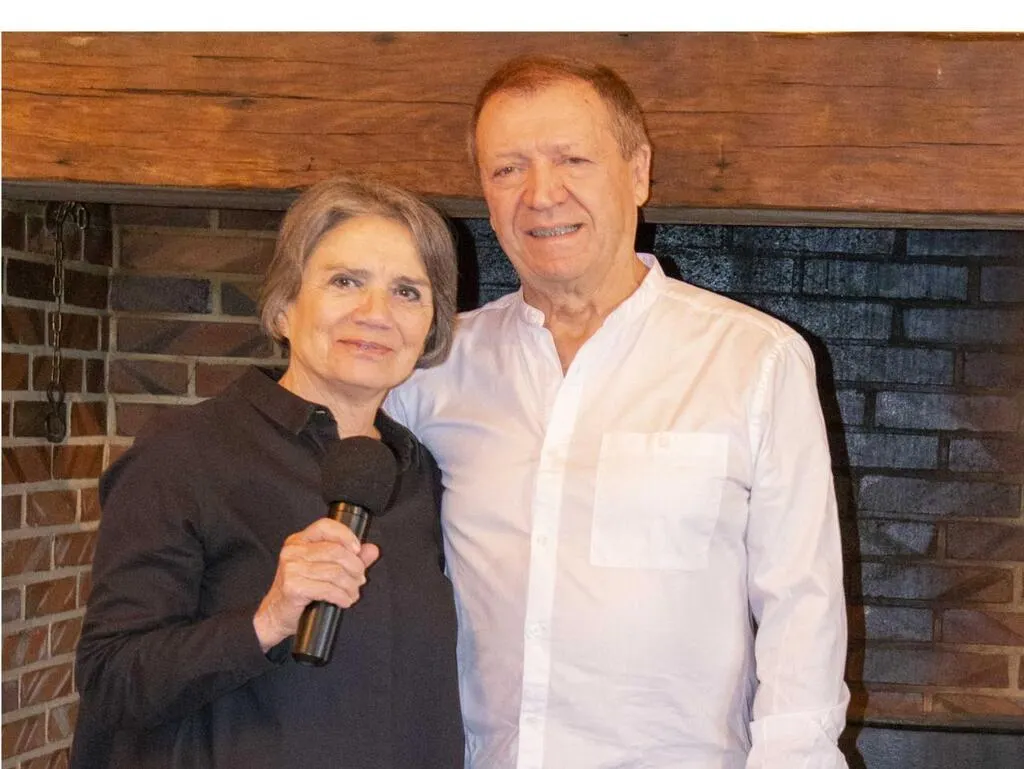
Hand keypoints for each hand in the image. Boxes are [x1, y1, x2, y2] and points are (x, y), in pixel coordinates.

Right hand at [252, 518, 379, 651]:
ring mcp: (291, 568)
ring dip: (351, 585)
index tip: (358, 550)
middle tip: (360, 579)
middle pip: (335, 551)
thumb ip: (349, 557)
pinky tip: (344, 601)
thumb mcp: (324, 569)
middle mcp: (293, 551)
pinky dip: (342, 596)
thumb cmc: (299, 590)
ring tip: (353, 593)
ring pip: (335, 571)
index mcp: (299, 540)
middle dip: (355, 567)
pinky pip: (327, 589)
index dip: (346, 535)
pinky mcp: (293, 587)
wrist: (275, 615)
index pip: (325, 526)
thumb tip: (372, 549)